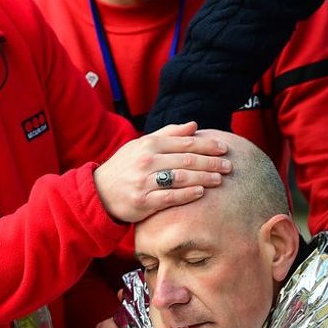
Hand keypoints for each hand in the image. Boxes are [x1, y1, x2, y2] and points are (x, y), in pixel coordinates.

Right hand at [94, 122, 230, 222]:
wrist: (99, 192)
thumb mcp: (142, 145)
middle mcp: (147, 161)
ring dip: (203, 178)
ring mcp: (144, 181)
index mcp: (149, 144)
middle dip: (211, 162)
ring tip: (220, 179)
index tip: (224, 148)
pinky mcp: (143, 202)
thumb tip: (194, 125)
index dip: (207, 145)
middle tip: (228, 165)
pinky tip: (202, 192)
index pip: (184, 143)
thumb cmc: (125, 167)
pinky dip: (187, 194)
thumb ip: (168, 134)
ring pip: (181, 177)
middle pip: (186, 159)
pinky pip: (170, 197)